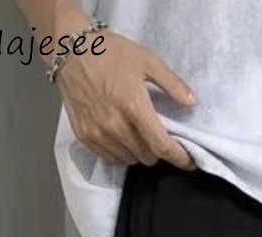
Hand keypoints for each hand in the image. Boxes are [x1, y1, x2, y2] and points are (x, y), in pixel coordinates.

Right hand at [56, 27, 197, 169]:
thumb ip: (172, 84)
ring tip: (139, 134)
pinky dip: (121, 153)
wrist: (68, 48)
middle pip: (148, 156)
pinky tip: (122, 138)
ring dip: (139, 152)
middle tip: (158, 136)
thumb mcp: (147, 60)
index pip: (162, 145)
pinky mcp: (84, 135)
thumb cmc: (109, 52)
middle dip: (158, 150)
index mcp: (133, 107)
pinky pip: (110, 158)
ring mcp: (97, 132)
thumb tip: (192, 103)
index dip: (179, 158)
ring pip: (130, 159)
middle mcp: (115, 125)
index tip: (190, 162)